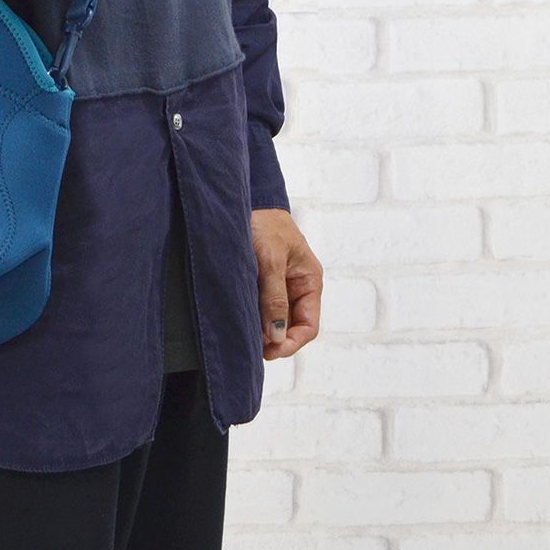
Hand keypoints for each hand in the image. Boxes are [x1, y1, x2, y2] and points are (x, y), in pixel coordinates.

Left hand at [251, 208, 322, 360]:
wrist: (244, 197)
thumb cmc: (264, 222)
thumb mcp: (270, 259)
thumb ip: (274, 297)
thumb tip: (277, 336)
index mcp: (309, 281)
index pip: (308, 325)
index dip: (291, 343)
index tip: (269, 352)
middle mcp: (298, 285)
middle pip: (292, 325)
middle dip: (274, 339)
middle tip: (250, 346)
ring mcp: (280, 283)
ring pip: (275, 317)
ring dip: (262, 328)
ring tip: (243, 334)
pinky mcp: (262, 279)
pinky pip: (262, 305)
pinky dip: (253, 315)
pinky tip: (239, 318)